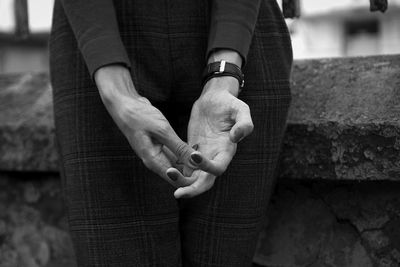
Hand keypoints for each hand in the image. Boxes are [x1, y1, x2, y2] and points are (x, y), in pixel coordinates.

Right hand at [95, 65, 198, 185]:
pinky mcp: (160, 146)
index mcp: (154, 162)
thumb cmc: (140, 117)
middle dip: (193, 172)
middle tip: (208, 162)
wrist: (125, 104)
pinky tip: (196, 146)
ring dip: (190, 161)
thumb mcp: (162, 131)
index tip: (205, 171)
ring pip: (178, 165)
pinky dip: (185, 152)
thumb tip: (195, 163)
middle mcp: (155, 161)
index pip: (177, 181)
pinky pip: (175, 154)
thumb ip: (179, 148)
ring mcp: (157, 154)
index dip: (192, 181)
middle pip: (178, 175)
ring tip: (205, 154)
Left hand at [174, 76, 253, 197]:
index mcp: (227, 150)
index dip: (208, 168)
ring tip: (168, 174)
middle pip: (205, 181)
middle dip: (193, 189)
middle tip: (177, 193)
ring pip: (192, 177)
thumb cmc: (229, 103)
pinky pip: (183, 165)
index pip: (218, 168)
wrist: (215, 98)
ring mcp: (203, 155)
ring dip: (181, 181)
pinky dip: (175, 168)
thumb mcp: (241, 109)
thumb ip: (244, 123)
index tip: (195, 156)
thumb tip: (236, 138)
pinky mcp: (191, 150)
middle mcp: (215, 157)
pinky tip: (163, 165)